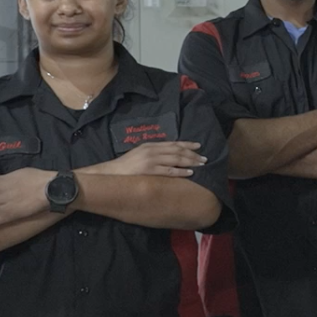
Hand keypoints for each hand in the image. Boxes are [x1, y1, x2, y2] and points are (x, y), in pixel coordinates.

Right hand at [85, 141, 205, 177]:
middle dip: (192, 154)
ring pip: (175, 159)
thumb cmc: (127, 166)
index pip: (173, 143)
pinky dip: (180, 171)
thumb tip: (170, 155)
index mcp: (150, 145)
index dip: (187, 145)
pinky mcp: (149, 170)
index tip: (198, 146)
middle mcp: (152, 150)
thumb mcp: (140, 154)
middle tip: (204, 158)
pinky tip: (190, 173)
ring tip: (201, 165)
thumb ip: (154, 153)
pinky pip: (169, 171)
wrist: (112, 173)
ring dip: (190, 162)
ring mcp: (150, 160)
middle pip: (177, 150)